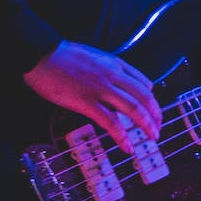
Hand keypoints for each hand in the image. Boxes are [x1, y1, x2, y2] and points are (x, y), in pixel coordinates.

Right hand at [24, 40, 162, 154]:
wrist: (42, 54)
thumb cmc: (63, 56)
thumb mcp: (94, 57)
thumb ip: (109, 70)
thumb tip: (118, 86)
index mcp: (115, 64)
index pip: (144, 83)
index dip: (152, 101)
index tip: (155, 112)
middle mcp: (113, 75)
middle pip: (144, 97)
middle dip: (155, 115)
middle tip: (158, 128)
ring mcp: (100, 89)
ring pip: (133, 109)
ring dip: (146, 125)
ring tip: (152, 137)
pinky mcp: (85, 101)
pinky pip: (110, 121)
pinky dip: (122, 136)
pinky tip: (127, 146)